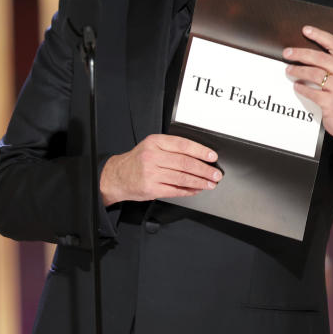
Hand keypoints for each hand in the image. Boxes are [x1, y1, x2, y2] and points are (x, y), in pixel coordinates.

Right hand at [100, 134, 221, 205]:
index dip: (200, 151)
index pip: (183, 145)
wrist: (117, 176)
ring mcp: (152, 173)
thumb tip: (198, 156)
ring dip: (199, 182)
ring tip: (210, 183)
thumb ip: (171, 148)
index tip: (212, 156)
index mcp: (155, 142)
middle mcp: (153, 156)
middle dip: (204, 170)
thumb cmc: (137, 161)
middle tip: (215, 174)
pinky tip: (196, 190)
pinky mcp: (151, 188)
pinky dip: (188, 191)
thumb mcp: (151, 146)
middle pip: (185, 163)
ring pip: (182, 178)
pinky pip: (175, 190)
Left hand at [283, 26, 332, 146]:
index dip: (320, 36)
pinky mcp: (332, 103)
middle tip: (287, 53)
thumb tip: (311, 53)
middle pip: (321, 58)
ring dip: (298, 71)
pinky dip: (302, 88)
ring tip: (289, 70)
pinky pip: (312, 92)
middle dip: (301, 53)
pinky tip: (296, 86)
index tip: (306, 30)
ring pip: (315, 74)